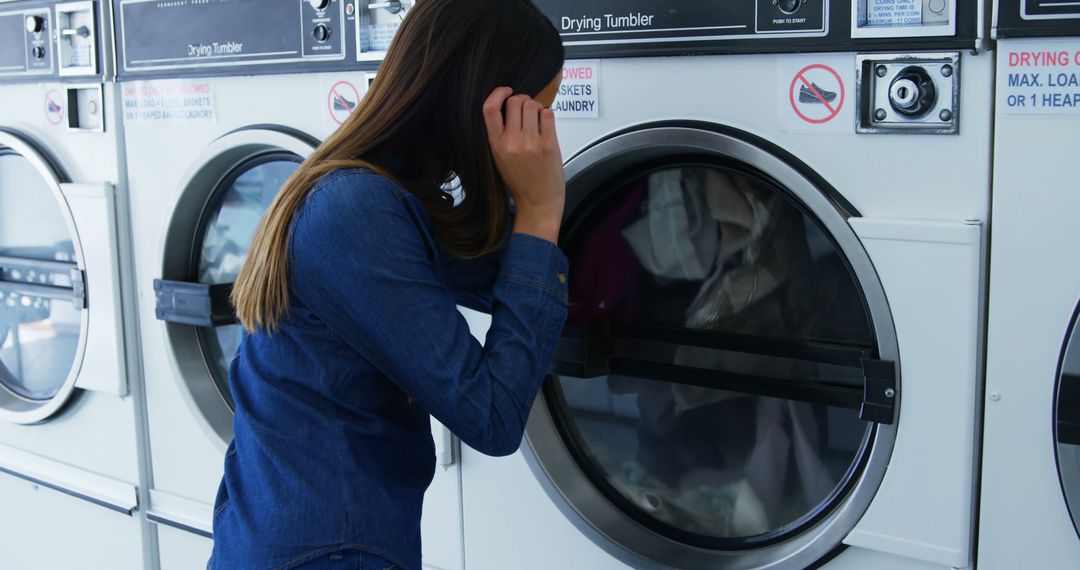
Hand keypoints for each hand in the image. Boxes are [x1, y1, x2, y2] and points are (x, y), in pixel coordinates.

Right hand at [483, 87, 564, 243]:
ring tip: (537, 120)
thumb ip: (502, 135)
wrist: (538, 203)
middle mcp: (511, 142)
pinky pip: (548, 113)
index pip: (489, 108)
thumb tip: (509, 107)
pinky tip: (546, 125)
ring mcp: (530, 143)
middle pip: (515, 101)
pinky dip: (547, 115)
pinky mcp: (549, 144)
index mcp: (496, 145)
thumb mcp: (500, 158)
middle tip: (527, 110)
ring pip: (532, 105)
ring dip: (536, 107)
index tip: (506, 91)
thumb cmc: (520, 181)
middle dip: (523, 100)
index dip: (498, 93)